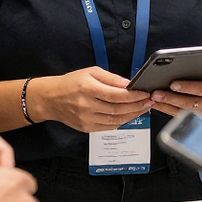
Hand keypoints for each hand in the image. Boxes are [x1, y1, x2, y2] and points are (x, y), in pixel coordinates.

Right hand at [29, 67, 151, 131]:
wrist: (51, 99)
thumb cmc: (71, 82)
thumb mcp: (90, 72)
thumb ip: (111, 78)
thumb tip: (129, 84)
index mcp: (88, 88)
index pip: (116, 95)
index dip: (133, 96)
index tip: (145, 93)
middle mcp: (87, 106)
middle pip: (118, 109)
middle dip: (137, 106)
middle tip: (150, 101)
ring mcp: (86, 119)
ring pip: (115, 120)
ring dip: (132, 115)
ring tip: (143, 108)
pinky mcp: (86, 128)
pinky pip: (109, 127)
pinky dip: (121, 121)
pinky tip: (129, 115)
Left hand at [150, 54, 201, 118]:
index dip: (188, 87)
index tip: (173, 84)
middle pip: (190, 103)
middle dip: (172, 98)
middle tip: (156, 92)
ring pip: (183, 111)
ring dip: (166, 104)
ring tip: (153, 97)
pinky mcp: (196, 121)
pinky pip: (179, 117)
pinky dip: (166, 110)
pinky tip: (155, 104)